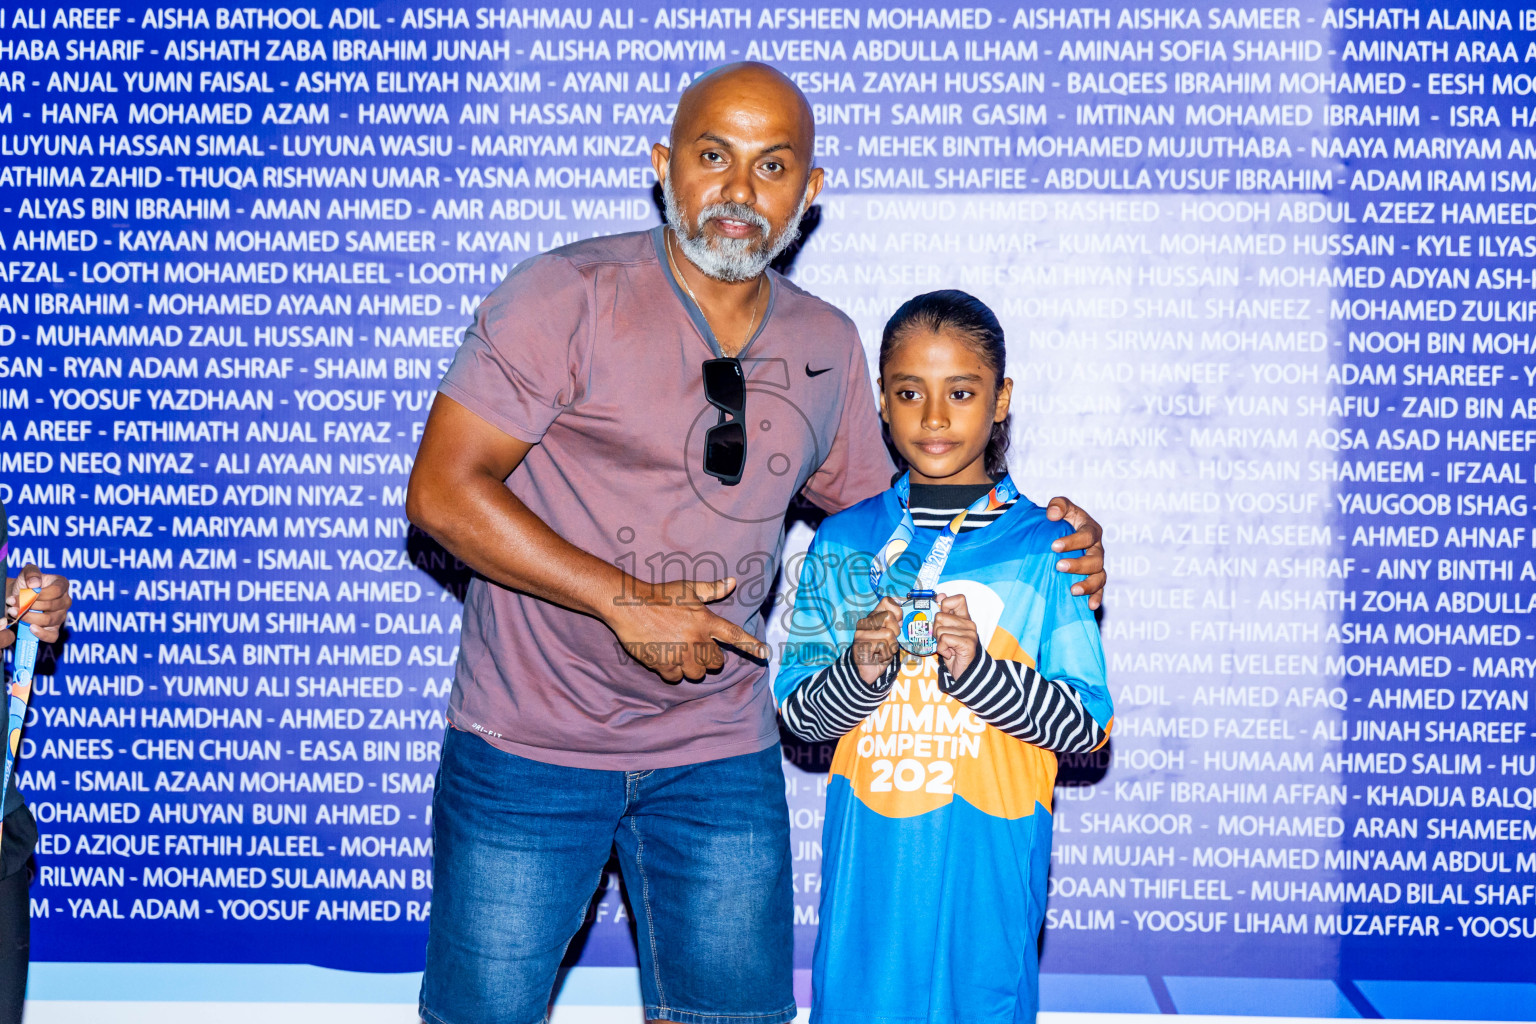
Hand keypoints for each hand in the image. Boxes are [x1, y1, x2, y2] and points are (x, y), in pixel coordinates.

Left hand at [2, 566, 69, 648]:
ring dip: (29, 617)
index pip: (56, 591)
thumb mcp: (26, 573)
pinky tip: (30, 628)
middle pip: (51, 606)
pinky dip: (41, 634)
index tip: (23, 594)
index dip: (39, 594)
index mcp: (62, 585)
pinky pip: (52, 636)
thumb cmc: (24, 585)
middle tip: (12, 603)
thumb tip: (35, 584)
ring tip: (14, 612)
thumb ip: (31, 573)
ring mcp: (61, 616)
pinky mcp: (54, 629)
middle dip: (29, 605)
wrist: (17, 598)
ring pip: (49, 620)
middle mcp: (65, 601)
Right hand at [606, 576, 769, 682]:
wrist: (629, 605)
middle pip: (715, 662)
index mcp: (705, 621)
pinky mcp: (663, 664)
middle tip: (696, 648)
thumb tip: (732, 581)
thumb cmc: (660, 594)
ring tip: (680, 653)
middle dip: (709, 658)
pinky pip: (675, 677)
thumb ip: (711, 589)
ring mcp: (680, 654)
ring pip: (697, 674)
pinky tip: (664, 657)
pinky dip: (671, 671)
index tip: (765, 653)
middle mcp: (696, 639)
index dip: (751, 645)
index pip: (734, 635)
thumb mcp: (688, 588)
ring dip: (691, 667)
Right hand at [851, 596, 901, 685]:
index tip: (896, 624)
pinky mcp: (862, 645)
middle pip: (889, 617)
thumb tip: (900, 616)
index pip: (887, 601)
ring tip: (882, 652)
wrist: (865, 671)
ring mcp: (861, 633)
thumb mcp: (889, 636)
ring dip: (890, 647)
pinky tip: (878, 657)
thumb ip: (894, 624)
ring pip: (889, 634)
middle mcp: (864, 622)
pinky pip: (884, 646)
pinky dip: (886, 655)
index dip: (897, 612)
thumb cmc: (879, 653)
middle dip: (895, 633)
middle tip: (887, 642)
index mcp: (872, 617)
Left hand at [933, 593, 980, 681]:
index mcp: (965, 618)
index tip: (943, 619)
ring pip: (940, 629)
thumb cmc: (954, 652)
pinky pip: (944, 639)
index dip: (945, 605)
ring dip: (939, 641)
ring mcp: (970, 633)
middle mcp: (969, 623)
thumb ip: (944, 615)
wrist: (966, 673)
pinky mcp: (967, 643)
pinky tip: (950, 653)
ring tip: (948, 648)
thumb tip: (940, 595)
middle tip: (944, 641)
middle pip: (940, 616)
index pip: (958, 598)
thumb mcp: (947, 632)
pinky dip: (942, 649)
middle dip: (936, 630)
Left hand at [1045, 497, 1105, 609]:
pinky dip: (1096, 598)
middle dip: (1078, 564)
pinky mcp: (1093, 579)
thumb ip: (1058, 505)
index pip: (1087, 535)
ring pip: (1100, 577)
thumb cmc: (1060, 519)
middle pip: (1096, 559)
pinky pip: (1099, 590)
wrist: (1058, 533)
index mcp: (1091, 530)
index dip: (1073, 541)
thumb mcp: (1060, 507)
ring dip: (1088, 584)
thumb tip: (1053, 514)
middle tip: (1059, 566)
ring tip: (1073, 590)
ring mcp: (1096, 565)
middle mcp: (1097, 548)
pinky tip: (1089, 606)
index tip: (1054, 546)